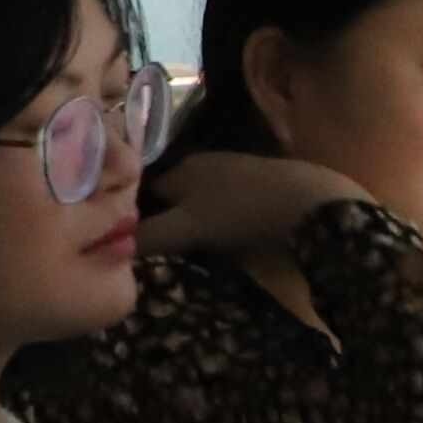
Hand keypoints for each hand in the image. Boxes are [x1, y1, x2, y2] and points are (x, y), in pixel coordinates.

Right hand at [147, 147, 377, 259]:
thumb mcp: (189, 227)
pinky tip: (222, 246)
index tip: (124, 246)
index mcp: (183, 166)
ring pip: (200, 205)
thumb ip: (149, 236)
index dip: (131, 218)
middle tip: (152, 257)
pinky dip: (218, 227)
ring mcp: (236, 176)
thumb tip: (109, 248)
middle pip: (172, 199)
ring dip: (192, 227)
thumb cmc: (242, 211)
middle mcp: (206, 165)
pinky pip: (226, 211)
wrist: (312, 205)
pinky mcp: (261, 192)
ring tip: (184, 257)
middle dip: (162, 223)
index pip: (142, 191)